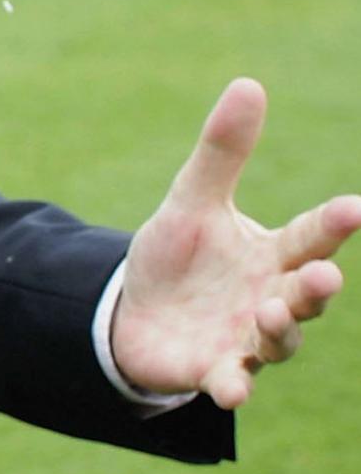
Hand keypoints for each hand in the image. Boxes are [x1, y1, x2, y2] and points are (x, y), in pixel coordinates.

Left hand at [110, 78, 360, 408]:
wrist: (135, 313)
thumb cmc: (178, 257)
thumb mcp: (192, 201)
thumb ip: (222, 152)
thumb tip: (248, 84)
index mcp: (273, 255)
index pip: (312, 237)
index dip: (334, 225)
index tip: (356, 208)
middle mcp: (272, 298)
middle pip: (306, 294)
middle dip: (317, 288)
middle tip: (322, 276)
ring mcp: (246, 338)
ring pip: (280, 340)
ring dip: (280, 329)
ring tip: (270, 312)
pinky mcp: (214, 370)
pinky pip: (231, 381)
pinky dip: (233, 385)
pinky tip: (232, 390)